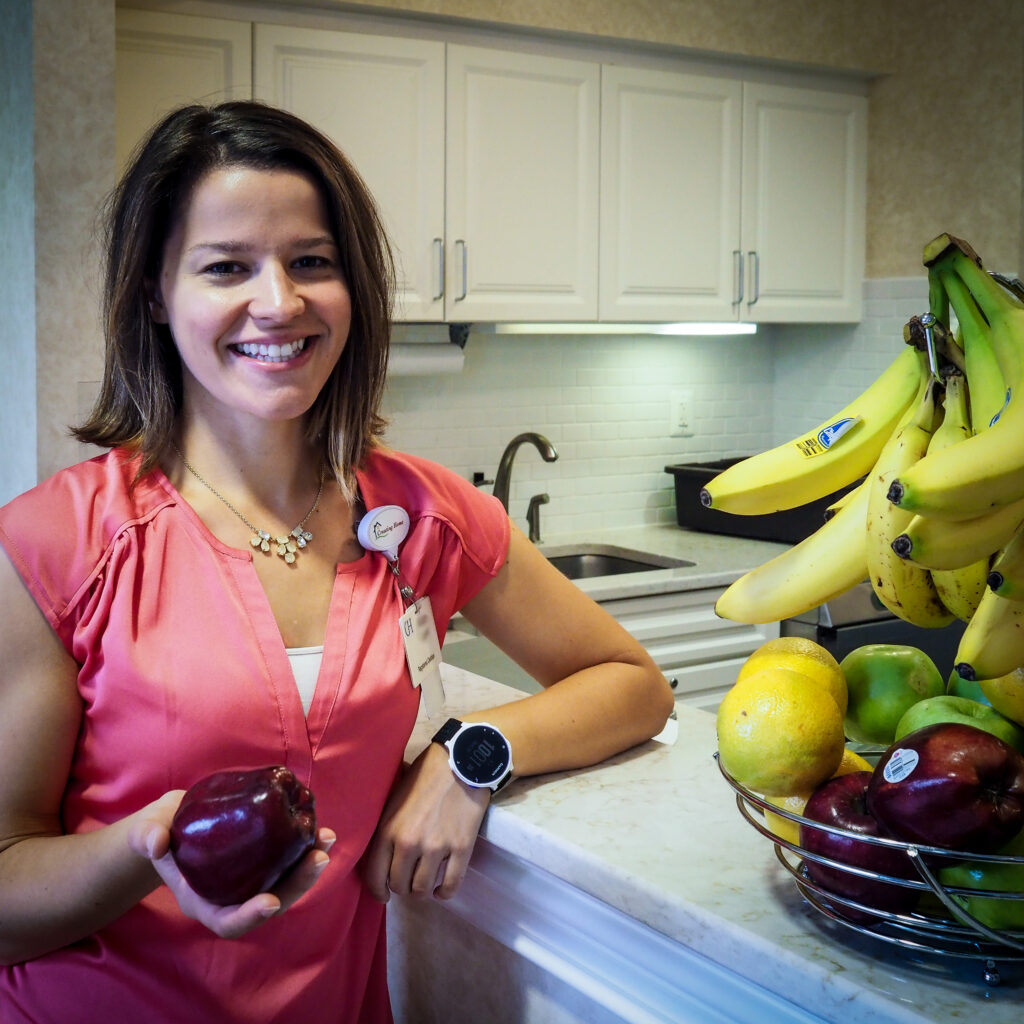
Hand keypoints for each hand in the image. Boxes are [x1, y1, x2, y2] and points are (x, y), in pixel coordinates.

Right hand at [127, 790, 335, 938]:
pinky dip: (306, 848)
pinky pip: (289, 861)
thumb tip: (156, 841)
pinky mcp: (264, 859)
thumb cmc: (161, 829)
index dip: (248, 916)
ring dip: (309, 866)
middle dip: (297, 885)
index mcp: (202, 901)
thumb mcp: (149, 829)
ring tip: (325, 840)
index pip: (227, 922)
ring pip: (286, 884)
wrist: (176, 820)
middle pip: (270, 903)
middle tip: (317, 859)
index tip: (269, 901)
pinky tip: (321, 831)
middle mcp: (232, 896)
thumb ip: (148, 835)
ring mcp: (251, 879)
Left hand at [362, 744, 489, 903]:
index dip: (378, 891)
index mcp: (388, 830)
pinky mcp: (461, 849)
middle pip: (400, 885)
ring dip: (422, 891)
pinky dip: (444, 893)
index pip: (375, 876)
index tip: (384, 894)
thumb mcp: (393, 797)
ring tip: (424, 885)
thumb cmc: (424, 775)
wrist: (460, 762)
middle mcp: (409, 844)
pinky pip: (451, 885)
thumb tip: (379, 848)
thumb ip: (386, 826)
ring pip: (422, 889)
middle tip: (408, 881)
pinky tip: (441, 891)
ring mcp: (436, 848)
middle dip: (402, 887)